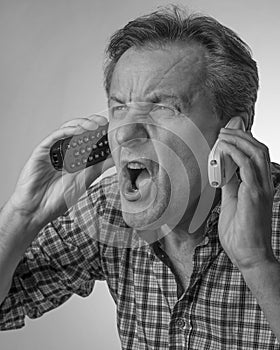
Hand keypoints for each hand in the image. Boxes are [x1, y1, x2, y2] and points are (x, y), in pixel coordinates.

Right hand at [8, 115, 113, 228]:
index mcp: (78, 157)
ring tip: (95, 125)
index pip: (92, 139)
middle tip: (106, 124)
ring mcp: (55, 150)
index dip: (103, 132)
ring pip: (69, 129)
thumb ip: (100, 166)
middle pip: (81, 130)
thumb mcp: (86, 180)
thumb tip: (117, 157)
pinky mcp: (43, 150)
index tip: (114, 130)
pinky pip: (55, 136)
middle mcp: (67, 151)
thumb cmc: (58, 198)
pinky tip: (78, 130)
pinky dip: (68, 131)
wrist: (38, 210)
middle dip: (95, 124)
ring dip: (83, 124)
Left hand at [217, 127, 275, 271]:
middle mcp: (264, 184)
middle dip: (242, 135)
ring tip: (223, 134)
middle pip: (259, 149)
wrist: (249, 256)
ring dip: (239, 140)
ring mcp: (262, 188)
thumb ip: (229, 185)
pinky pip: (247, 166)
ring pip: (256, 153)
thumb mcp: (231, 202)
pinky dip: (235, 153)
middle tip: (225, 129)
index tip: (230, 132)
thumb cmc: (240, 233)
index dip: (245, 140)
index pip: (256, 155)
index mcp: (260, 186)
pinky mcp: (255, 194)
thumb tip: (222, 170)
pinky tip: (224, 148)